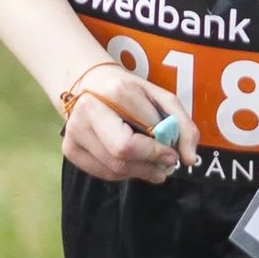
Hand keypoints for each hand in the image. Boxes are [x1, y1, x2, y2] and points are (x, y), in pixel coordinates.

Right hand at [60, 63, 200, 184]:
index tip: (172, 153)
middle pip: (122, 154)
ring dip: (140, 172)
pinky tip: (131, 163)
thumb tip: (189, 159)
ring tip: (151, 165)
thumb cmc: (131, 93)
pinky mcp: (70, 148)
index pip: (142, 133)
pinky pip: (102, 173)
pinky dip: (123, 173)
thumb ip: (183, 126)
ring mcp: (74, 131)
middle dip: (148, 165)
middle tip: (164, 165)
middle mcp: (89, 110)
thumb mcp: (162, 98)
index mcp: (116, 92)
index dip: (162, 150)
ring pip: (113, 168)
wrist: (91, 84)